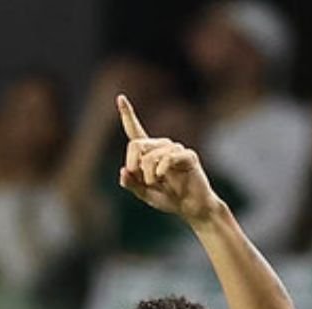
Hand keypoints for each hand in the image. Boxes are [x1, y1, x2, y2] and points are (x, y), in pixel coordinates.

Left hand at [116, 95, 221, 223]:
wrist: (192, 208)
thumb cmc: (169, 198)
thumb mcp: (145, 194)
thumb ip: (132, 184)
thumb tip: (123, 171)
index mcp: (149, 153)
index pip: (135, 131)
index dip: (127, 114)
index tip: (120, 98)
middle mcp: (162, 147)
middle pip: (137, 144)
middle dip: (132, 163)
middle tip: (137, 178)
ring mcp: (176, 149)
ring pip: (151, 155)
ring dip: (148, 174)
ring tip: (155, 183)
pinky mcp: (188, 156)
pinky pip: (169, 158)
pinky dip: (161, 169)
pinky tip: (162, 176)